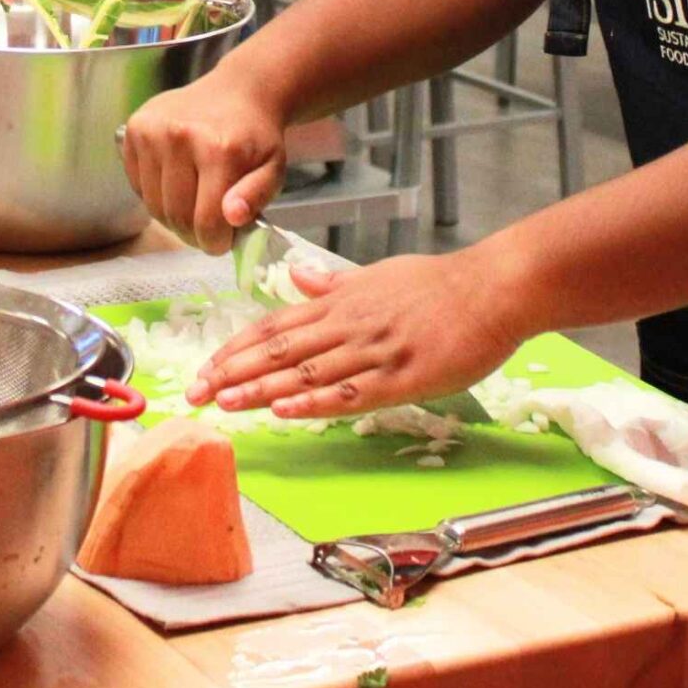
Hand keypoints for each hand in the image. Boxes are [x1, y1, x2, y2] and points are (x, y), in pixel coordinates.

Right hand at [121, 66, 287, 254]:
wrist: (238, 91)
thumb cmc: (256, 136)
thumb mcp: (273, 169)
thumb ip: (256, 196)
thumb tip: (232, 216)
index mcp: (218, 149)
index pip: (205, 221)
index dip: (214, 243)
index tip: (222, 242)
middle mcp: (178, 137)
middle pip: (175, 216)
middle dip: (193, 234)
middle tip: (208, 227)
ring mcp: (151, 131)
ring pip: (153, 205)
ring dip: (173, 217)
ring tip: (193, 205)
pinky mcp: (133, 129)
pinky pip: (137, 186)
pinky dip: (155, 195)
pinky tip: (175, 182)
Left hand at [190, 253, 526, 420]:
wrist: (491, 289)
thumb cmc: (438, 284)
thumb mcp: (376, 275)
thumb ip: (332, 283)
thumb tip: (295, 276)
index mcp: (339, 301)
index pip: (274, 326)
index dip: (235, 348)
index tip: (204, 367)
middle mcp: (347, 324)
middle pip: (278, 351)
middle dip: (232, 372)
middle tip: (196, 393)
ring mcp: (373, 350)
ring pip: (306, 372)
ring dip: (261, 390)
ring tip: (224, 404)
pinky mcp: (403, 376)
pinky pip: (352, 392)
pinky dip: (316, 403)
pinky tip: (287, 413)